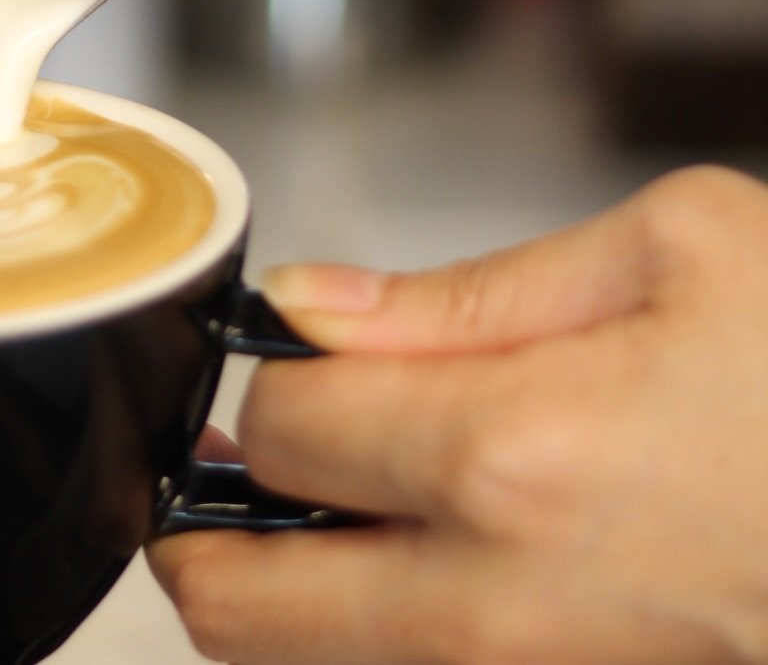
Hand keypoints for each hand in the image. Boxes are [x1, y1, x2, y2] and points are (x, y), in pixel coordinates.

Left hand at [148, 166, 767, 663]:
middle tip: (233, 465)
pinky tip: (410, 557)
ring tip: (317, 507)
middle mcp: (506, 602)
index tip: (303, 351)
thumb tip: (314, 302)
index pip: (282, 427)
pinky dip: (361, 629)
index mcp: (521, 451)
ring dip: (272, 586)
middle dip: (206, 523)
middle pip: (239, 604)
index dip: (267, 375)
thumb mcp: (674, 253)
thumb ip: (464, 289)